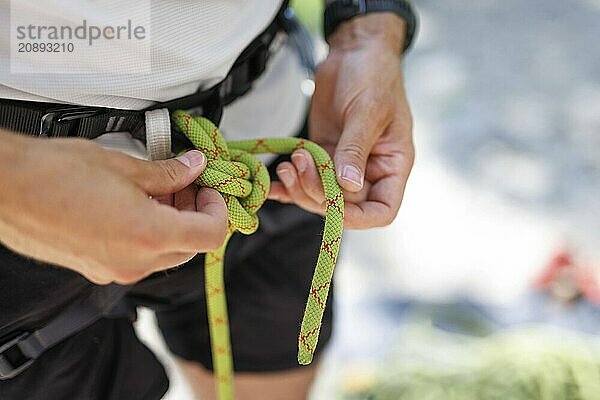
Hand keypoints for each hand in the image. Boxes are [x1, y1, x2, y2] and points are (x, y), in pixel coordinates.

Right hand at [0, 131, 227, 283]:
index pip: (210, 235)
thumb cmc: (52, 174)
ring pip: (165, 254)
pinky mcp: (97, 269)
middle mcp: (134, 262)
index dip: (219, 209)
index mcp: (147, 236)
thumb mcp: (123, 166)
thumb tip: (193, 167)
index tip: (210, 189)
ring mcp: (114, 270)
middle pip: (190, 247)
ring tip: (161, 190)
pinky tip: (138, 205)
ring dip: (173, 224)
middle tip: (188, 185)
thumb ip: (167, 173)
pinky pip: (139, 257)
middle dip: (195, 214)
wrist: (3, 189)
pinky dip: (149, 234)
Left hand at [269, 13, 413, 228]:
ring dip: (301, 186)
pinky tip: (272, 185)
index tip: (332, 205)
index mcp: (393, 165)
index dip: (358, 218)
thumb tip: (348, 187)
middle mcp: (370, 171)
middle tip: (299, 165)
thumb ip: (355, 150)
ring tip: (288, 162)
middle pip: (344, 206)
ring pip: (321, 195)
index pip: (382, 210)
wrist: (355, 51)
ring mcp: (344, 165)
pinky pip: (307, 178)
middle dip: (318, 193)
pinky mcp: (323, 154)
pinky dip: (288, 185)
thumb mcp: (367, 111)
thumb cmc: (373, 75)